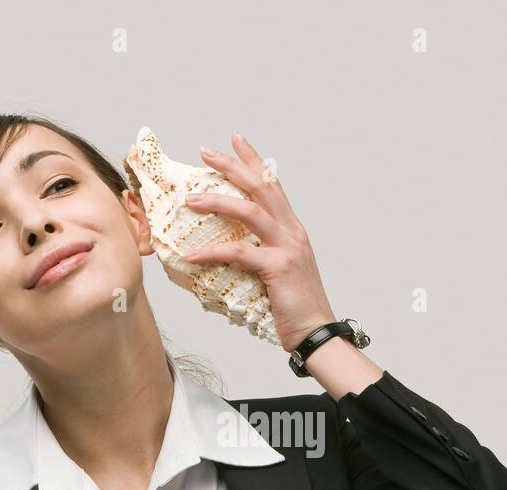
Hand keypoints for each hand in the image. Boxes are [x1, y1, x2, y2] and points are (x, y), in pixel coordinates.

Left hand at [182, 131, 336, 351]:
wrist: (315, 332)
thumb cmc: (294, 307)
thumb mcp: (279, 271)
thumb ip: (260, 253)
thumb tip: (229, 249)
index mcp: (292, 229)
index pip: (272, 184)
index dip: (254, 160)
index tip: (236, 140)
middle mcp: (292, 231)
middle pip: (261, 186)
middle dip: (233, 166)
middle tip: (206, 152)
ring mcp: (287, 247)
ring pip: (249, 212)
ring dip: (217, 201)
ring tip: (190, 199)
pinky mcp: (278, 268)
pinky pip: (240, 253)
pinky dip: (213, 252)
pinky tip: (193, 256)